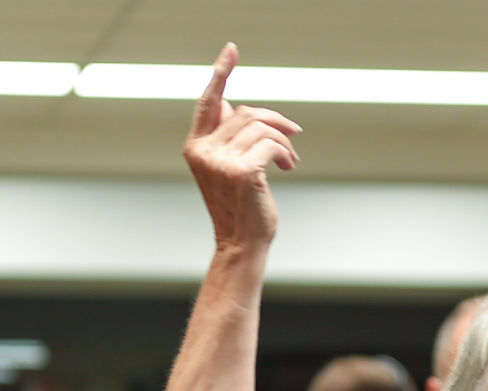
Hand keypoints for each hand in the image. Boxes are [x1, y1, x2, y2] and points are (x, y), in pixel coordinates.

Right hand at [182, 43, 301, 251]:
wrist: (242, 243)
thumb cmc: (239, 206)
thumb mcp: (228, 166)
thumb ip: (226, 135)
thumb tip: (231, 105)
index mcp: (195, 147)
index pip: (208, 102)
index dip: (221, 73)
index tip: (231, 50)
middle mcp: (202, 152)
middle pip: (246, 113)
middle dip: (275, 122)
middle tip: (292, 136)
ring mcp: (220, 162)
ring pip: (262, 127)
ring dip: (283, 141)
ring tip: (290, 160)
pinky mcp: (241, 171)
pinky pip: (272, 143)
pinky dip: (286, 152)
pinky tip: (288, 167)